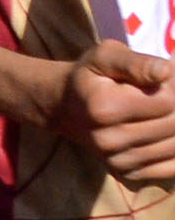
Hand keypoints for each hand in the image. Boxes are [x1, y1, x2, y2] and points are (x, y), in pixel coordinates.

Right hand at [48, 40, 174, 180]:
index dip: (172, 87)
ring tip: (158, 111)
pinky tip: (160, 132)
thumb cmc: (89, 76)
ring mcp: (117, 160)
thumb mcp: (105, 56)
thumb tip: (165, 72)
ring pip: (174, 147)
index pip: (167, 101)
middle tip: (162, 94)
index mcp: (104, 108)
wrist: (64, 107)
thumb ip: (135, 63)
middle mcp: (109, 139)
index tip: (162, 78)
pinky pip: (170, 168)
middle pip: (173, 125)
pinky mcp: (127, 173)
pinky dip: (173, 149)